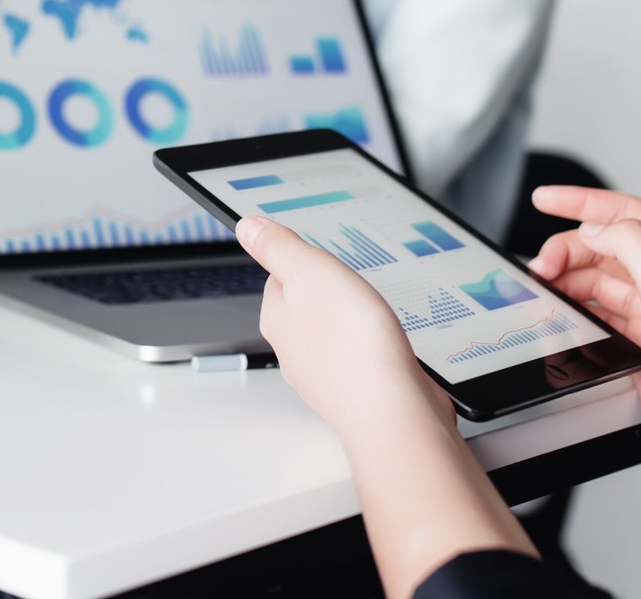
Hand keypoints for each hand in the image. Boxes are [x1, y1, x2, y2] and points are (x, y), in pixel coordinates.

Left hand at [235, 215, 448, 430]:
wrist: (394, 412)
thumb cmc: (351, 345)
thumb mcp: (309, 271)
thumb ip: (278, 247)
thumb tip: (247, 227)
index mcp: (276, 317)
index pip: (277, 276)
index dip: (303, 259)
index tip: (321, 252)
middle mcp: (295, 348)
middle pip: (307, 304)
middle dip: (330, 289)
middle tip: (354, 278)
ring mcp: (326, 372)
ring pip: (335, 331)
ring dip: (355, 317)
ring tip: (374, 308)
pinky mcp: (358, 388)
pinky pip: (362, 355)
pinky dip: (374, 344)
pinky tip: (390, 342)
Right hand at [528, 186, 640, 480]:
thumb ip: (632, 245)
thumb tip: (594, 229)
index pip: (626, 213)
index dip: (581, 202)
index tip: (544, 200)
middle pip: (604, 247)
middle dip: (566, 250)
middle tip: (540, 268)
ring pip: (596, 280)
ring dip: (565, 279)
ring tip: (544, 290)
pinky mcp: (639, 345)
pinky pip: (596, 313)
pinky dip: (572, 309)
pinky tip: (561, 314)